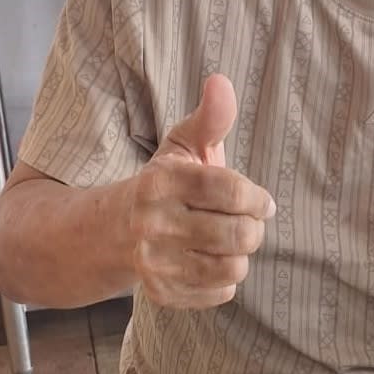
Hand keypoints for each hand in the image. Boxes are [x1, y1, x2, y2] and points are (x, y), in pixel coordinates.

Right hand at [130, 74, 275, 308]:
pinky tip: (213, 261)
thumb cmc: (165, 181)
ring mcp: (153, 262)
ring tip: (232, 241)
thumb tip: (221, 80)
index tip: (263, 200)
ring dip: (242, 253)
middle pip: (237, 233)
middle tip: (249, 221)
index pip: (232, 191)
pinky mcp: (159, 293)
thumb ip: (211, 116)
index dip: (258, 197)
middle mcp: (153, 222)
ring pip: (231, 266)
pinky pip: (218, 293)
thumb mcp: (183, 143)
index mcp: (164, 180)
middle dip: (254, 227)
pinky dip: (226, 279)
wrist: (111, 231)